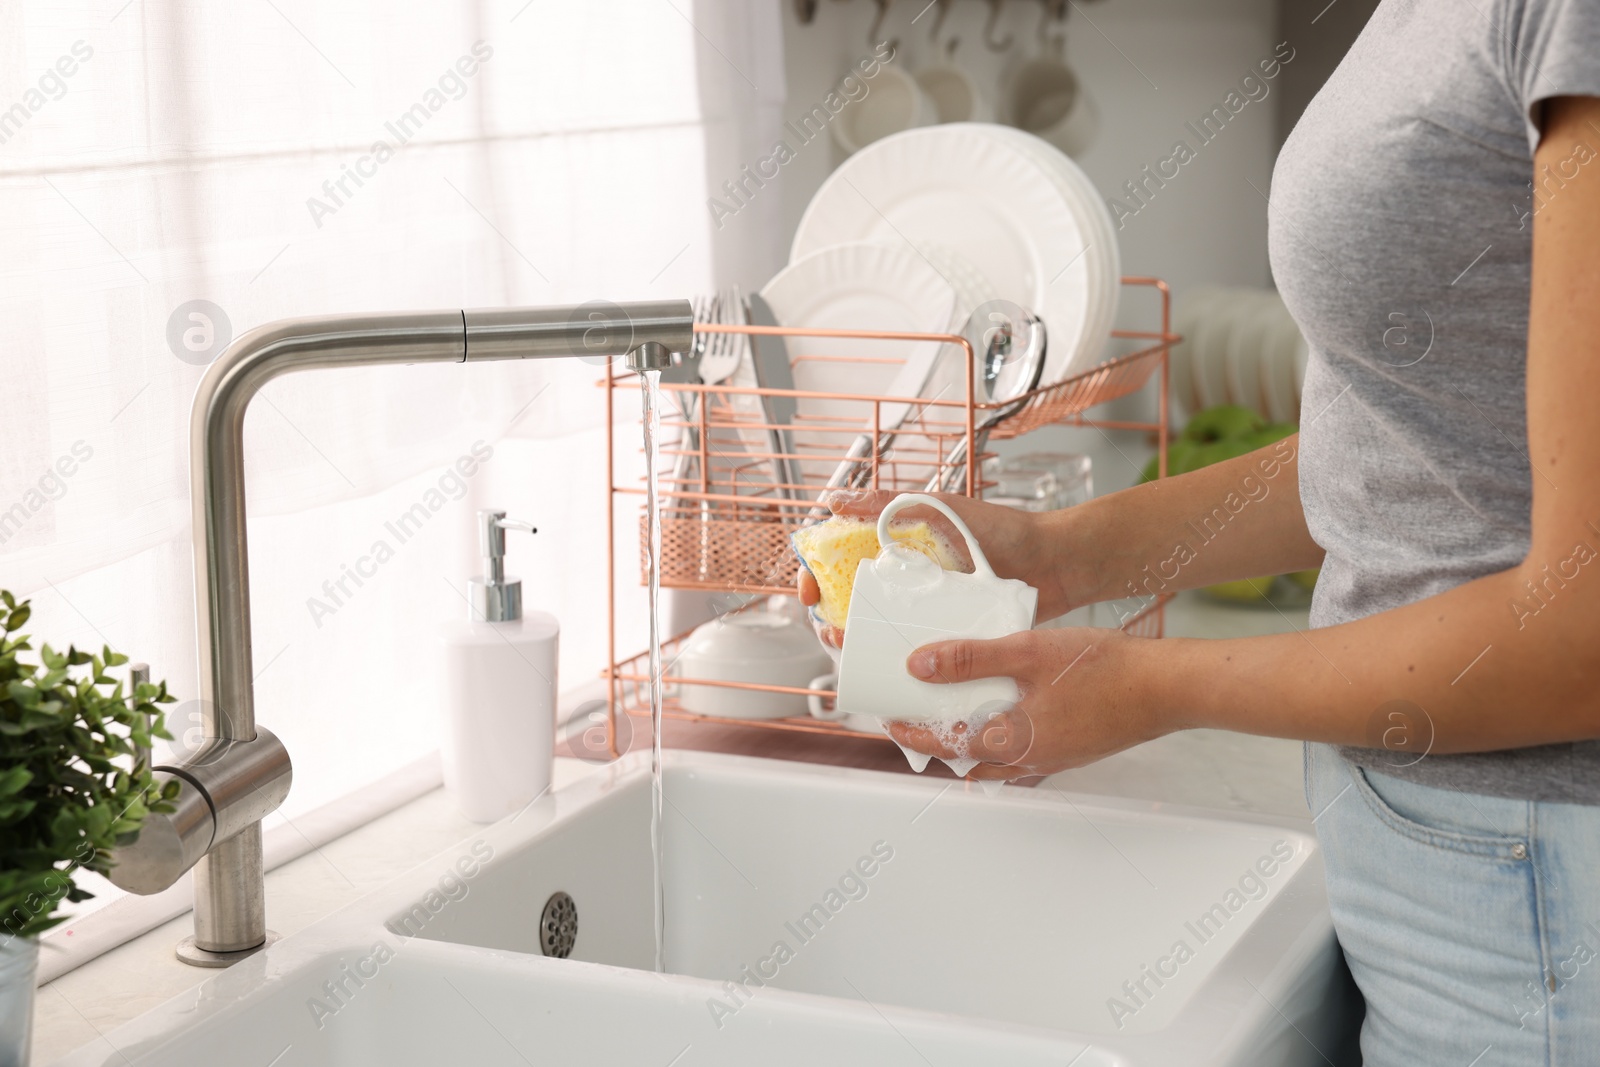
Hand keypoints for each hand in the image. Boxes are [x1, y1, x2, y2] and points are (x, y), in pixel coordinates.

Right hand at [796, 488, 1068, 648]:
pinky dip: (896, 664)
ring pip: (877, 632)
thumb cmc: (999, 530)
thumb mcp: (939, 509)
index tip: (810, 590)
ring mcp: (925, 610)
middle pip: (850, 603)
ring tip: (852, 653)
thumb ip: (886, 503)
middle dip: (829, 619)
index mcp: (896, 547)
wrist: (1054, 563)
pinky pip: (915, 653)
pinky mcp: (948, 636)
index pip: (839, 562)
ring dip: (856, 645)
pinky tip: (887, 674)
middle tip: (831, 632)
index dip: (816, 576)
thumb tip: (833, 502)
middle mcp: (905, 580)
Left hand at [885, 627, 1169, 779]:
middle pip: (970, 761)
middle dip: (941, 743)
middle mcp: (1031, 759)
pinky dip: (1005, 737)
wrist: (1168, 687)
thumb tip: (920, 666)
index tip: (893, 721)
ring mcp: (1056, 757)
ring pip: (999, 760)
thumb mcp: (1027, 651)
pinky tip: (1010, 708)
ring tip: (960, 713)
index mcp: (1013, 741)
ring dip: (974, 743)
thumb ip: (970, 659)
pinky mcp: (1075, 748)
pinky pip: (1027, 751)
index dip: (914, 734)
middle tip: (921, 719)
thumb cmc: (1106, 670)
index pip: (947, 745)